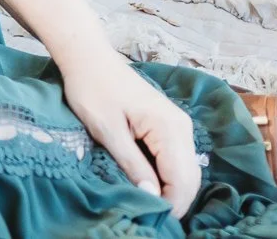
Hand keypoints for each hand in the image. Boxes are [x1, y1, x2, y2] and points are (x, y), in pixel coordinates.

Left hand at [60, 54, 199, 216]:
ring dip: (172, 190)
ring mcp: (178, 125)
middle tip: (152, 217)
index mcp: (170, 128)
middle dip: (174, 200)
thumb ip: (132, 164)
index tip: (152, 219)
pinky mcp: (168, 125)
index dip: (170, 204)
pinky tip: (151, 185)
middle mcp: (182, 128)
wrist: (88, 57)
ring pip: (185, 170)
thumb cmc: (92, 88)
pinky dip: (167, 175)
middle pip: (188, 177)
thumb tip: (152, 196)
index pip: (181, 179)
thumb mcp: (107, 130)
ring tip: (151, 206)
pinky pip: (176, 158)